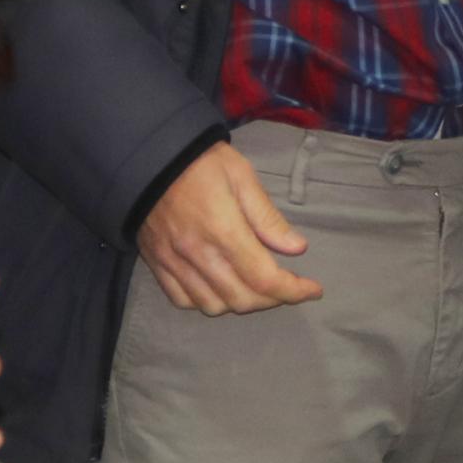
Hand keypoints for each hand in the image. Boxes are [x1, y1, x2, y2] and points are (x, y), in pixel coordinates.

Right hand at [139, 142, 320, 313]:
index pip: (265, 278)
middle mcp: (197, 253)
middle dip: (273, 299)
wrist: (148, 156)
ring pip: (213, 306)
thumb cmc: (201, 162)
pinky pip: (182, 300)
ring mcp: (174, 262)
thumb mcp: (241, 177)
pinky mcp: (157, 263)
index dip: (294, 291)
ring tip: (255, 287)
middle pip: (242, 299)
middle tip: (286, 285)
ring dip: (241, 303)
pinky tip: (219, 287)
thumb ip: (267, 217)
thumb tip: (297, 248)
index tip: (313, 289)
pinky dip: (205, 302)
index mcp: (223, 230)